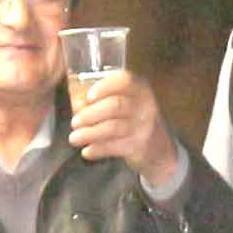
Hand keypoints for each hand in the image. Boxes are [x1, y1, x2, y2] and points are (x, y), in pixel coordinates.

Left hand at [64, 67, 177, 183]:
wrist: (158, 147)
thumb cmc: (133, 118)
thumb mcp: (126, 101)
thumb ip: (102, 99)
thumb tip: (77, 104)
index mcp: (139, 89)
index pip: (124, 80)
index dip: (105, 87)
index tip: (88, 96)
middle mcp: (144, 105)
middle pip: (116, 105)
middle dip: (91, 114)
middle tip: (74, 122)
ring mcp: (143, 127)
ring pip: (113, 128)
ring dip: (90, 133)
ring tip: (74, 138)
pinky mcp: (139, 146)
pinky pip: (115, 147)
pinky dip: (98, 150)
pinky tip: (87, 151)